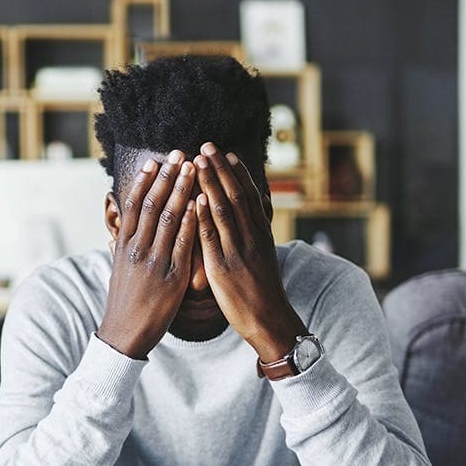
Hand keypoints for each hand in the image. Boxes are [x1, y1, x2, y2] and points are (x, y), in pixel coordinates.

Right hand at [97, 149, 198, 358]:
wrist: (124, 334)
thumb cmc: (125, 302)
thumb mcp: (119, 269)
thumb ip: (122, 246)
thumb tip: (119, 229)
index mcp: (124, 245)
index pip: (134, 205)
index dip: (144, 181)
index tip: (155, 160)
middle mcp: (136, 249)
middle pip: (152, 204)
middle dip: (167, 177)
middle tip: (180, 153)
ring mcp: (153, 262)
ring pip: (167, 218)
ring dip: (181, 190)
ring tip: (193, 169)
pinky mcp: (170, 277)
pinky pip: (182, 244)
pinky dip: (190, 221)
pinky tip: (199, 204)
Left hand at [192, 143, 305, 361]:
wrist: (269, 320)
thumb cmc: (263, 290)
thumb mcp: (264, 254)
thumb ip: (257, 228)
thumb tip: (258, 202)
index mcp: (261, 234)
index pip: (250, 195)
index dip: (237, 173)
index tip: (227, 153)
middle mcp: (252, 237)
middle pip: (236, 195)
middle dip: (221, 169)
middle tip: (207, 145)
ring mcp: (238, 251)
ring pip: (224, 210)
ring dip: (210, 183)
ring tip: (198, 161)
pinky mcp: (224, 268)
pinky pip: (213, 238)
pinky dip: (204, 216)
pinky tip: (196, 199)